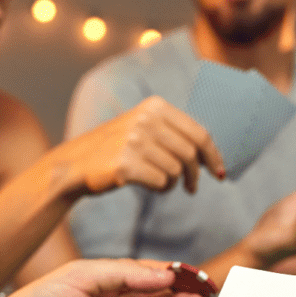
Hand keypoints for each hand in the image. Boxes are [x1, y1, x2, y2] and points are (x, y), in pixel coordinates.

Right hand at [52, 95, 224, 195]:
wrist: (75, 164)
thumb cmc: (117, 149)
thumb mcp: (144, 128)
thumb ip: (175, 133)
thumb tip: (213, 155)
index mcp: (155, 106)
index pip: (199, 133)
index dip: (213, 155)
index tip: (219, 172)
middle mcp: (145, 120)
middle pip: (191, 154)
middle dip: (196, 175)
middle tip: (192, 188)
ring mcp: (134, 141)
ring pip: (177, 170)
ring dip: (174, 183)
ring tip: (162, 184)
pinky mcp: (125, 164)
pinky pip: (161, 183)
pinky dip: (162, 189)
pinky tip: (151, 187)